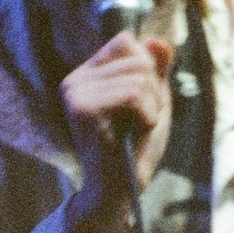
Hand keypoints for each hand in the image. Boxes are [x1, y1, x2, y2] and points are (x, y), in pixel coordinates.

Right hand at [61, 32, 173, 215]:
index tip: (140, 104)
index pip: (126, 42)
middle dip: (153, 92)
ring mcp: (75, 93)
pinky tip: (134, 134)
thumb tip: (158, 40)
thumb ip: (156, 71)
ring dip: (151, 107)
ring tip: (136, 130)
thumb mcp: (152, 102)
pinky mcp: (82, 108)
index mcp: (86, 76)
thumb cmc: (135, 149)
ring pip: (139, 76)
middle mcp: (75, 80)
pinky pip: (132, 94)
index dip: (147, 70)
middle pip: (137, 57)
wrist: (119, 192)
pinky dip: (147, 116)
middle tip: (139, 122)